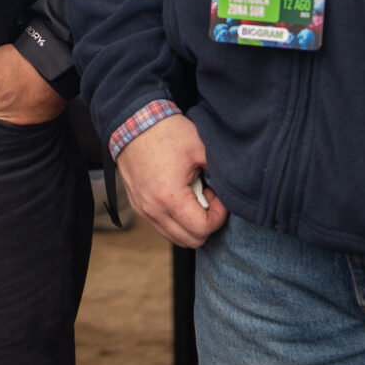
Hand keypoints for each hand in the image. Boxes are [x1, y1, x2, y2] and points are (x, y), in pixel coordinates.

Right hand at [115, 114, 225, 248]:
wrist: (133, 123)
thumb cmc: (166, 132)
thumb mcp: (200, 148)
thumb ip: (219, 173)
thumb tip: (231, 190)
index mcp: (170, 197)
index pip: (203, 229)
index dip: (219, 216)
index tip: (218, 196)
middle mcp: (153, 210)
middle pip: (190, 241)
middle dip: (206, 224)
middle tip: (208, 198)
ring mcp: (143, 210)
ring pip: (176, 238)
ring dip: (191, 225)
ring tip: (194, 198)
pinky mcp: (138, 206)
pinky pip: (162, 227)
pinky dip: (176, 222)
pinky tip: (181, 198)